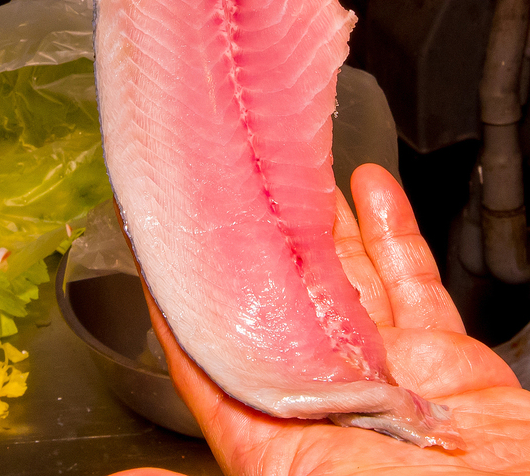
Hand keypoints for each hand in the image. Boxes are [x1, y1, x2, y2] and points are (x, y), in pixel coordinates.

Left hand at [108, 164, 527, 475]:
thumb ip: (212, 467)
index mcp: (281, 437)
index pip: (217, 355)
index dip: (192, 297)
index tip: (174, 239)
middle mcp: (331, 400)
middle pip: (285, 300)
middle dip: (265, 241)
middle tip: (245, 182)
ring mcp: (390, 374)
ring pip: (348, 279)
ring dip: (326, 222)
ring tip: (301, 172)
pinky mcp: (445, 357)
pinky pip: (414, 280)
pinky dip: (394, 231)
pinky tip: (373, 189)